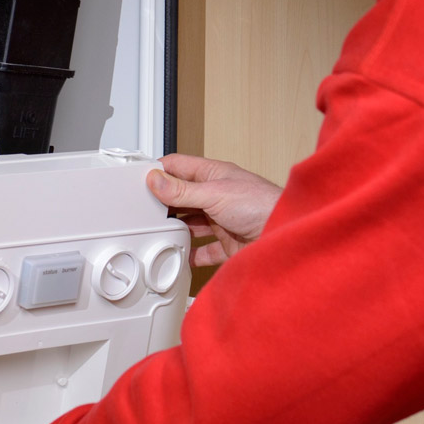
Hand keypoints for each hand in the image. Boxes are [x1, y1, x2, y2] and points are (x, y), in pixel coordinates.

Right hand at [147, 153, 282, 266]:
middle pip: (182, 197)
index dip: (159, 171)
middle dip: (164, 203)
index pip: (179, 167)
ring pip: (191, 223)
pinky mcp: (228, 243)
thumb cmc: (262, 204)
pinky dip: (191, 254)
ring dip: (177, 229)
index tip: (138, 180)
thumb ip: (182, 190)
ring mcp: (223, 220)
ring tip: (158, 232)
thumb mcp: (214, 194)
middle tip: (143, 210)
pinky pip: (204, 250)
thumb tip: (156, 180)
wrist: (285, 234)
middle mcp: (218, 196)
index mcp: (214, 175)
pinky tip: (181, 256)